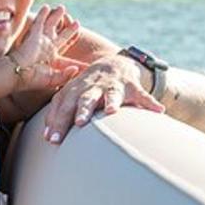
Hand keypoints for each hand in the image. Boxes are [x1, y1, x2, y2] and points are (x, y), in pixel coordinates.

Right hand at [10, 5, 82, 91]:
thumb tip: (76, 69)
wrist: (17, 73)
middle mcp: (49, 49)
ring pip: (51, 25)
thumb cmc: (33, 78)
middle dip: (70, 30)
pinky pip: (40, 22)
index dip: (79, 63)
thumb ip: (66, 75)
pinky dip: (43, 14)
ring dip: (57, 17)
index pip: (70, 60)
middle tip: (77, 23)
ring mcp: (42, 41)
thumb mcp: (53, 80)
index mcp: (54, 61)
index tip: (89, 65)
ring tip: (62, 8)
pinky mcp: (34, 35)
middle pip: (62, 37)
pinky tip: (47, 7)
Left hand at [42, 54, 165, 143]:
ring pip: (112, 94)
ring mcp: (113, 86)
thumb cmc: (87, 88)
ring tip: (112, 111)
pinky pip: (142, 95)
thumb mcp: (70, 96)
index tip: (52, 140)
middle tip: (79, 123)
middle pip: (86, 99)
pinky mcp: (132, 87)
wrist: (113, 64)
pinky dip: (150, 103)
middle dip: (83, 110)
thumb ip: (57, 114)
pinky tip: (158, 111)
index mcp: (75, 90)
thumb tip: (46, 137)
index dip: (58, 122)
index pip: (64, 106)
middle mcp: (93, 87)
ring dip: (112, 101)